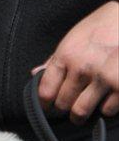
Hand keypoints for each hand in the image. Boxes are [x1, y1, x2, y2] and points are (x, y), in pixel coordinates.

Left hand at [33, 1, 118, 123]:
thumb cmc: (100, 27)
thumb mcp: (73, 38)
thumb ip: (55, 59)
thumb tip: (34, 74)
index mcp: (65, 55)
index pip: (45, 90)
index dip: (45, 102)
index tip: (49, 105)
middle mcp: (81, 68)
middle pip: (62, 103)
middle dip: (64, 107)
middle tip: (70, 105)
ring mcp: (102, 78)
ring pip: (81, 111)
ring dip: (81, 113)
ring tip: (84, 108)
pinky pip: (106, 110)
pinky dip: (105, 108)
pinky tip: (106, 98)